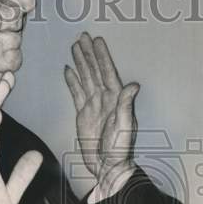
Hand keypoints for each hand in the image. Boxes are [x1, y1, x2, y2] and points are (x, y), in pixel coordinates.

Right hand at [64, 32, 138, 196]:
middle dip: (88, 53)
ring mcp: (93, 105)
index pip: (107, 72)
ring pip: (85, 78)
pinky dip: (73, 81)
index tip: (96, 41)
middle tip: (82, 36)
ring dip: (80, 63)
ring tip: (75, 47)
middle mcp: (104, 98)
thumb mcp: (124, 127)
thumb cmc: (119, 149)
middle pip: (95, 71)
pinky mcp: (83, 114)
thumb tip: (133, 85)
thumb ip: (126, 105)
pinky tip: (69, 70)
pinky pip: (76, 93)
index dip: (102, 56)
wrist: (107, 167)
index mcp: (115, 99)